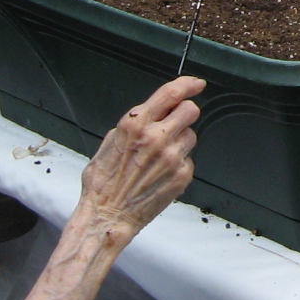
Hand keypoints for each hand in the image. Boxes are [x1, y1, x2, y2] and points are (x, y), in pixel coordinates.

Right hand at [80, 75, 204, 239]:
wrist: (107, 215)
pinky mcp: (181, 175)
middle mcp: (156, 137)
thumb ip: (133, 125)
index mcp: (135, 124)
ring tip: (160, 158)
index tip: (196, 84)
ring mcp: (171, 157)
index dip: (188, 84)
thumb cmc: (103, 184)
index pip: (170, 93)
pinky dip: (179, 165)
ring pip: (191, 136)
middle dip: (185, 114)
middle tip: (175, 124)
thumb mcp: (110, 142)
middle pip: (190, 110)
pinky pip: (189, 161)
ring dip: (180, 142)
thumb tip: (152, 114)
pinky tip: (162, 175)